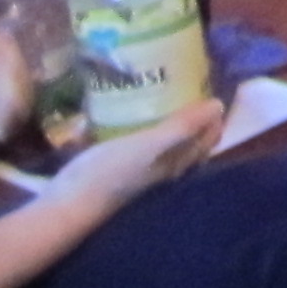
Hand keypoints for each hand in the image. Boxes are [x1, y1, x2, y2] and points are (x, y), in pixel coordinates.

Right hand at [47, 99, 220, 210]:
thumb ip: (181, 127)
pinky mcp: (121, 169)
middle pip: (192, 142)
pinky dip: (149, 129)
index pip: (209, 138)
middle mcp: (166, 170)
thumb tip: (220, 105)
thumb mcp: (148, 145)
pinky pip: (144, 145)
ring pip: (169, 144)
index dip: (215, 114)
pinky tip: (138, 116)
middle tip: (195, 82)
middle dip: (198, 116)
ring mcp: (143, 171)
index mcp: (177, 163)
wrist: (67, 205)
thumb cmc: (110, 173)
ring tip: (170, 92)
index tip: (216, 83)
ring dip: (175, 122)